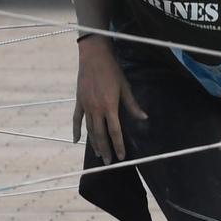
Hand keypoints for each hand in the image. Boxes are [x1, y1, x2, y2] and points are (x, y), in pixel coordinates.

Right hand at [73, 38, 146, 162]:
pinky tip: (77, 141)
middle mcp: (96, 109)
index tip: (121, 156)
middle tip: (108, 162)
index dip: (118, 145)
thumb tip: (144, 118)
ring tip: (98, 154)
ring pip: (89, 130)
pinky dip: (76, 131)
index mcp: (109, 107)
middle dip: (105, 149)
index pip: (115, 132)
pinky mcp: (79, 102)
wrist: (94, 57)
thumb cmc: (113, 71)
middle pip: (100, 135)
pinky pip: (76, 120)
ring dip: (94, 143)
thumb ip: (132, 105)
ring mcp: (86, 106)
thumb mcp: (125, 87)